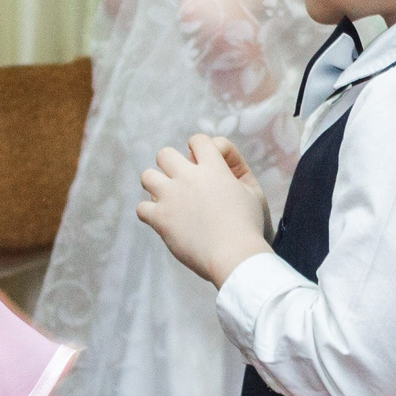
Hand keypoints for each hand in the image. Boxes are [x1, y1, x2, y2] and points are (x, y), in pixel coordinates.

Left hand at [137, 133, 274, 286]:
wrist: (234, 256)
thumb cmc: (248, 227)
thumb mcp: (254, 193)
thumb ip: (239, 173)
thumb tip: (223, 166)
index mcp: (213, 168)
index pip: (198, 140)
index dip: (199, 149)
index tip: (204, 164)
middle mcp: (188, 177)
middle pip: (164, 154)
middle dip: (170, 164)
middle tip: (181, 182)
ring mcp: (171, 197)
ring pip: (146, 176)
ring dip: (155, 185)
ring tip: (167, 198)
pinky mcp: (160, 219)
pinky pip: (141, 208)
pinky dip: (149, 213)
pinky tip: (162, 220)